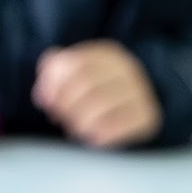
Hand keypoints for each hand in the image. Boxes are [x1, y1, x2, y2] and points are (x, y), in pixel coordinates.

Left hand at [33, 41, 161, 147]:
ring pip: (100, 107)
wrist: (139, 107)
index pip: (74, 63)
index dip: (54, 84)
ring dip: (79, 122)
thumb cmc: (99, 91)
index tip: (45, 102)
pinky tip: (92, 138)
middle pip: (86, 84)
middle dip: (65, 105)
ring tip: (74, 128)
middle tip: (58, 118)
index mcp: (108, 54)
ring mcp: (141, 92)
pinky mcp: (148, 116)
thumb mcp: (78, 74)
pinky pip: (116, 127)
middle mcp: (128, 69)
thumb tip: (44, 94)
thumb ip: (55, 74)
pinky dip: (98, 135)